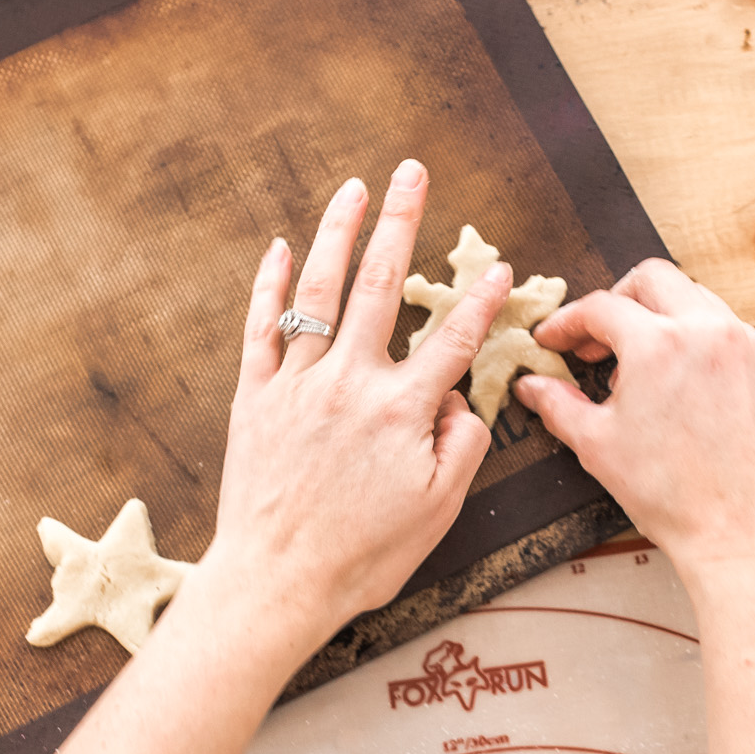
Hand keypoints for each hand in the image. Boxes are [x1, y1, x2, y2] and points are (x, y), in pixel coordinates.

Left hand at [206, 161, 511, 654]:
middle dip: (400, 223)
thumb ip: (459, 445)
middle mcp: (349, 383)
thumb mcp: (437, 510)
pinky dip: (270, 284)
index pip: (452, 341)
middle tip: (412, 172)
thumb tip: (460, 400)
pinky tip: (279, 248)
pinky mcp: (255, 398)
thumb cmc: (363, 556)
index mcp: (401, 411)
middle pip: (378, 286)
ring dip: (337, 232)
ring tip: (354, 188)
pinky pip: (262, 328)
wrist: (277, 581)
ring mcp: (297, 385)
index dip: (480, 302)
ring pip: (318, 292)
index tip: (499, 267)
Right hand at [514, 260, 754, 580]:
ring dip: (663, 320)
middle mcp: (709, 332)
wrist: (739, 535)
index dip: (568, 322)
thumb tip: (532, 386)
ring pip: (698, 302)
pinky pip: (732, 337)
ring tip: (644, 370)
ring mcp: (749, 348)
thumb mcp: (598, 446)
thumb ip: (558, 405)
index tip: (556, 340)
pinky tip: (686, 387)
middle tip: (600, 340)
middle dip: (618, 301)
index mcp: (658, 345)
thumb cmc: (671, 497)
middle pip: (654, 280)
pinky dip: (702, 346)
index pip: (601, 307)